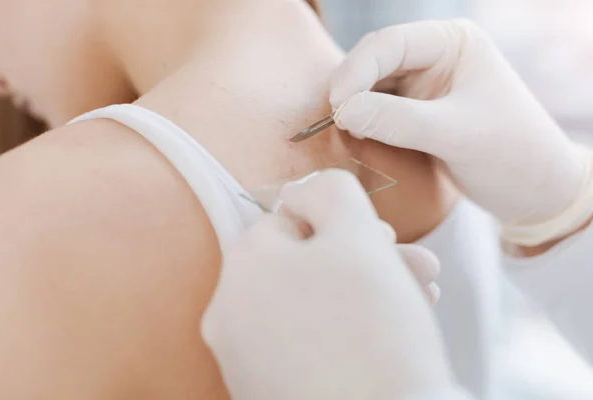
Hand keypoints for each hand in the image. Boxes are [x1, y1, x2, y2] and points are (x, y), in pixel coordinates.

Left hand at [201, 170, 453, 399]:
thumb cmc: (374, 332)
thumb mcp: (358, 236)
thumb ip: (330, 191)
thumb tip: (307, 188)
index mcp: (243, 266)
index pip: (291, 218)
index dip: (346, 222)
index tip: (387, 238)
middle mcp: (228, 313)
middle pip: (303, 265)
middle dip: (365, 260)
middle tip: (415, 270)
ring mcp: (242, 358)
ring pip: (307, 305)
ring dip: (361, 295)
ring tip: (414, 304)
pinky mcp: (263, 390)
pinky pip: (303, 345)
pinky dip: (341, 334)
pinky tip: (382, 339)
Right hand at [329, 20, 592, 245]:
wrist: (532, 191)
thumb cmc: (510, 154)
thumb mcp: (455, 135)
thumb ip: (398, 121)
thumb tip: (344, 111)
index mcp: (453, 43)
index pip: (391, 44)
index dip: (357, 70)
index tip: (338, 105)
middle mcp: (435, 56)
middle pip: (375, 61)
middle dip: (351, 87)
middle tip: (334, 120)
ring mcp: (423, 84)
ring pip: (371, 86)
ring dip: (354, 106)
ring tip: (343, 130)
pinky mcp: (416, 112)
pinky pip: (377, 109)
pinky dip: (363, 122)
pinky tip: (356, 137)